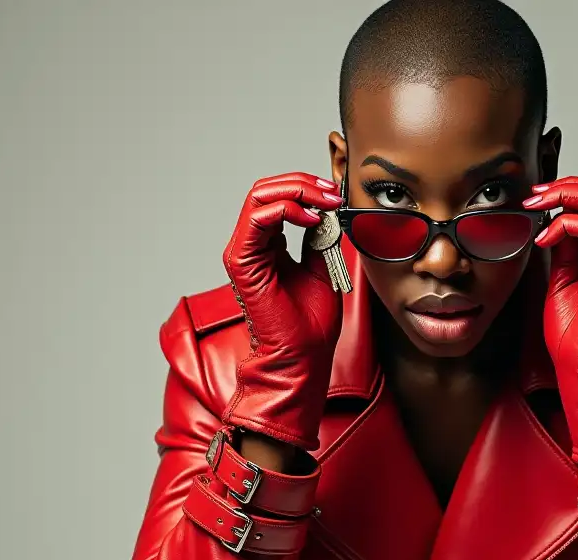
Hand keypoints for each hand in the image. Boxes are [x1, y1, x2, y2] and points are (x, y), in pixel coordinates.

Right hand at [222, 173, 344, 450]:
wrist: (302, 356)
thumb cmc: (311, 325)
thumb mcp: (323, 270)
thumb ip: (320, 240)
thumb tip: (329, 212)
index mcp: (269, 246)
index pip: (279, 198)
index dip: (307, 189)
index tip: (336, 195)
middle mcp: (252, 245)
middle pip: (267, 189)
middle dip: (302, 184)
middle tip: (331, 192)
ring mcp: (244, 252)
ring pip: (259, 196)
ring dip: (296, 192)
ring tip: (324, 202)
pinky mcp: (241, 261)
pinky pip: (257, 218)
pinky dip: (286, 210)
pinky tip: (311, 220)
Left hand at [524, 176, 577, 463]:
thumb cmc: (575, 336)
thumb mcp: (561, 279)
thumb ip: (564, 248)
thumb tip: (553, 221)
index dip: (566, 190)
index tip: (534, 199)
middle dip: (564, 186)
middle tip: (533, 197)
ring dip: (564, 197)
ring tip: (537, 211)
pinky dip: (568, 224)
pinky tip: (547, 238)